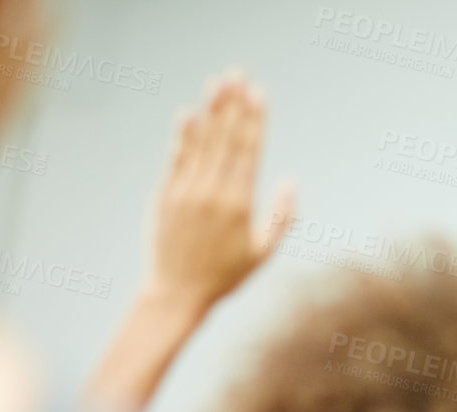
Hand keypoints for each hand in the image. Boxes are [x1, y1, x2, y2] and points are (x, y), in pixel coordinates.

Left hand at [145, 68, 294, 319]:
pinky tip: (188, 113)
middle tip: (239, 73)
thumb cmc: (226, 277)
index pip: (249, 151)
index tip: (260, 93)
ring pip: (202, 142)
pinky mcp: (165, 195)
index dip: (255, 120)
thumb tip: (291, 181)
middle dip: (234, 104)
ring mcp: (185, 191)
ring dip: (210, 110)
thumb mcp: (264, 253)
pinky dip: (182, 135)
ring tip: (217, 82)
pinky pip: (176, 158)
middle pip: (226, 138)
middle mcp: (212, 192)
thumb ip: (282, 217)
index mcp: (240, 205)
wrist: (176, 293)